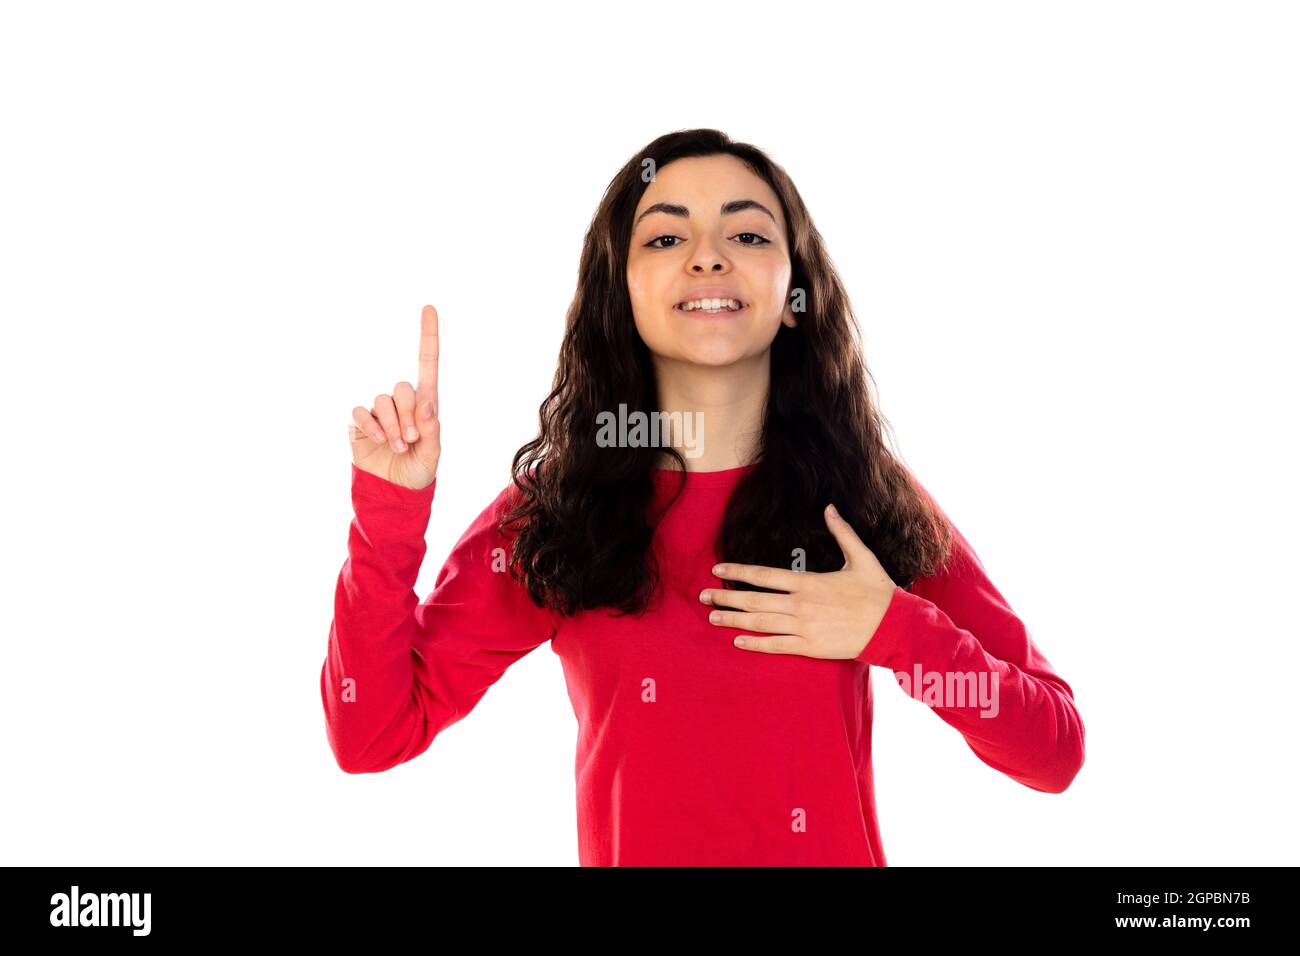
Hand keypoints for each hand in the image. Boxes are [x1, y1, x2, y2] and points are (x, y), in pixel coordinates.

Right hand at [348, 305, 441, 489]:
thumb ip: (432, 428)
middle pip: (403, 388)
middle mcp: (402, 403)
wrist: (393, 491)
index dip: (428, 336)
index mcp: (424, 405)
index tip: (429, 308)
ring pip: (383, 401)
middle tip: (410, 441)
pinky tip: (378, 441)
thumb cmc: (418, 470)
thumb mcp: (432, 454)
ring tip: (398, 447)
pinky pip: (361, 412)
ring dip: (391, 426)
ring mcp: (379, 411)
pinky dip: (371, 425)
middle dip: (409, 416)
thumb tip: (428, 400)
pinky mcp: (360, 422)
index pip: (427, 364)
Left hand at [700, 503, 897, 658]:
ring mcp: (804, 628)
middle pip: (754, 601)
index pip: (763, 575)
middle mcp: (801, 605)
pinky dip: (756, 644)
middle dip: (725, 599)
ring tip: (712, 618)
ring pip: (760, 624)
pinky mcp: (811, 648)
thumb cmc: (878, 592)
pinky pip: (777, 646)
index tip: (718, 570)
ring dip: (734, 621)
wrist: (895, 626)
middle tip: (702, 598)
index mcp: (808, 582)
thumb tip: (831, 507)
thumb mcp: (861, 557)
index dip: (738, 572)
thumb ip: (842, 532)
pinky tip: (738, 642)